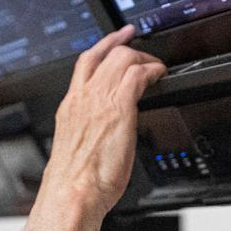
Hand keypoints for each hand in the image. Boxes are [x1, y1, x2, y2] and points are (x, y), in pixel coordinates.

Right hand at [40, 25, 166, 217]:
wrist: (72, 192)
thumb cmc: (74, 181)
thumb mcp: (75, 147)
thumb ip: (87, 131)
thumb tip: (99, 135)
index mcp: (70, 106)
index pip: (85, 62)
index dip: (103, 45)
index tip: (116, 39)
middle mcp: (82, 97)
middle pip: (105, 54)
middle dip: (127, 46)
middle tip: (143, 48)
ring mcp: (99, 100)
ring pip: (122, 58)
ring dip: (143, 58)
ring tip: (156, 66)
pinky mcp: (119, 108)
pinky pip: (137, 75)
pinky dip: (152, 70)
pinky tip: (160, 75)